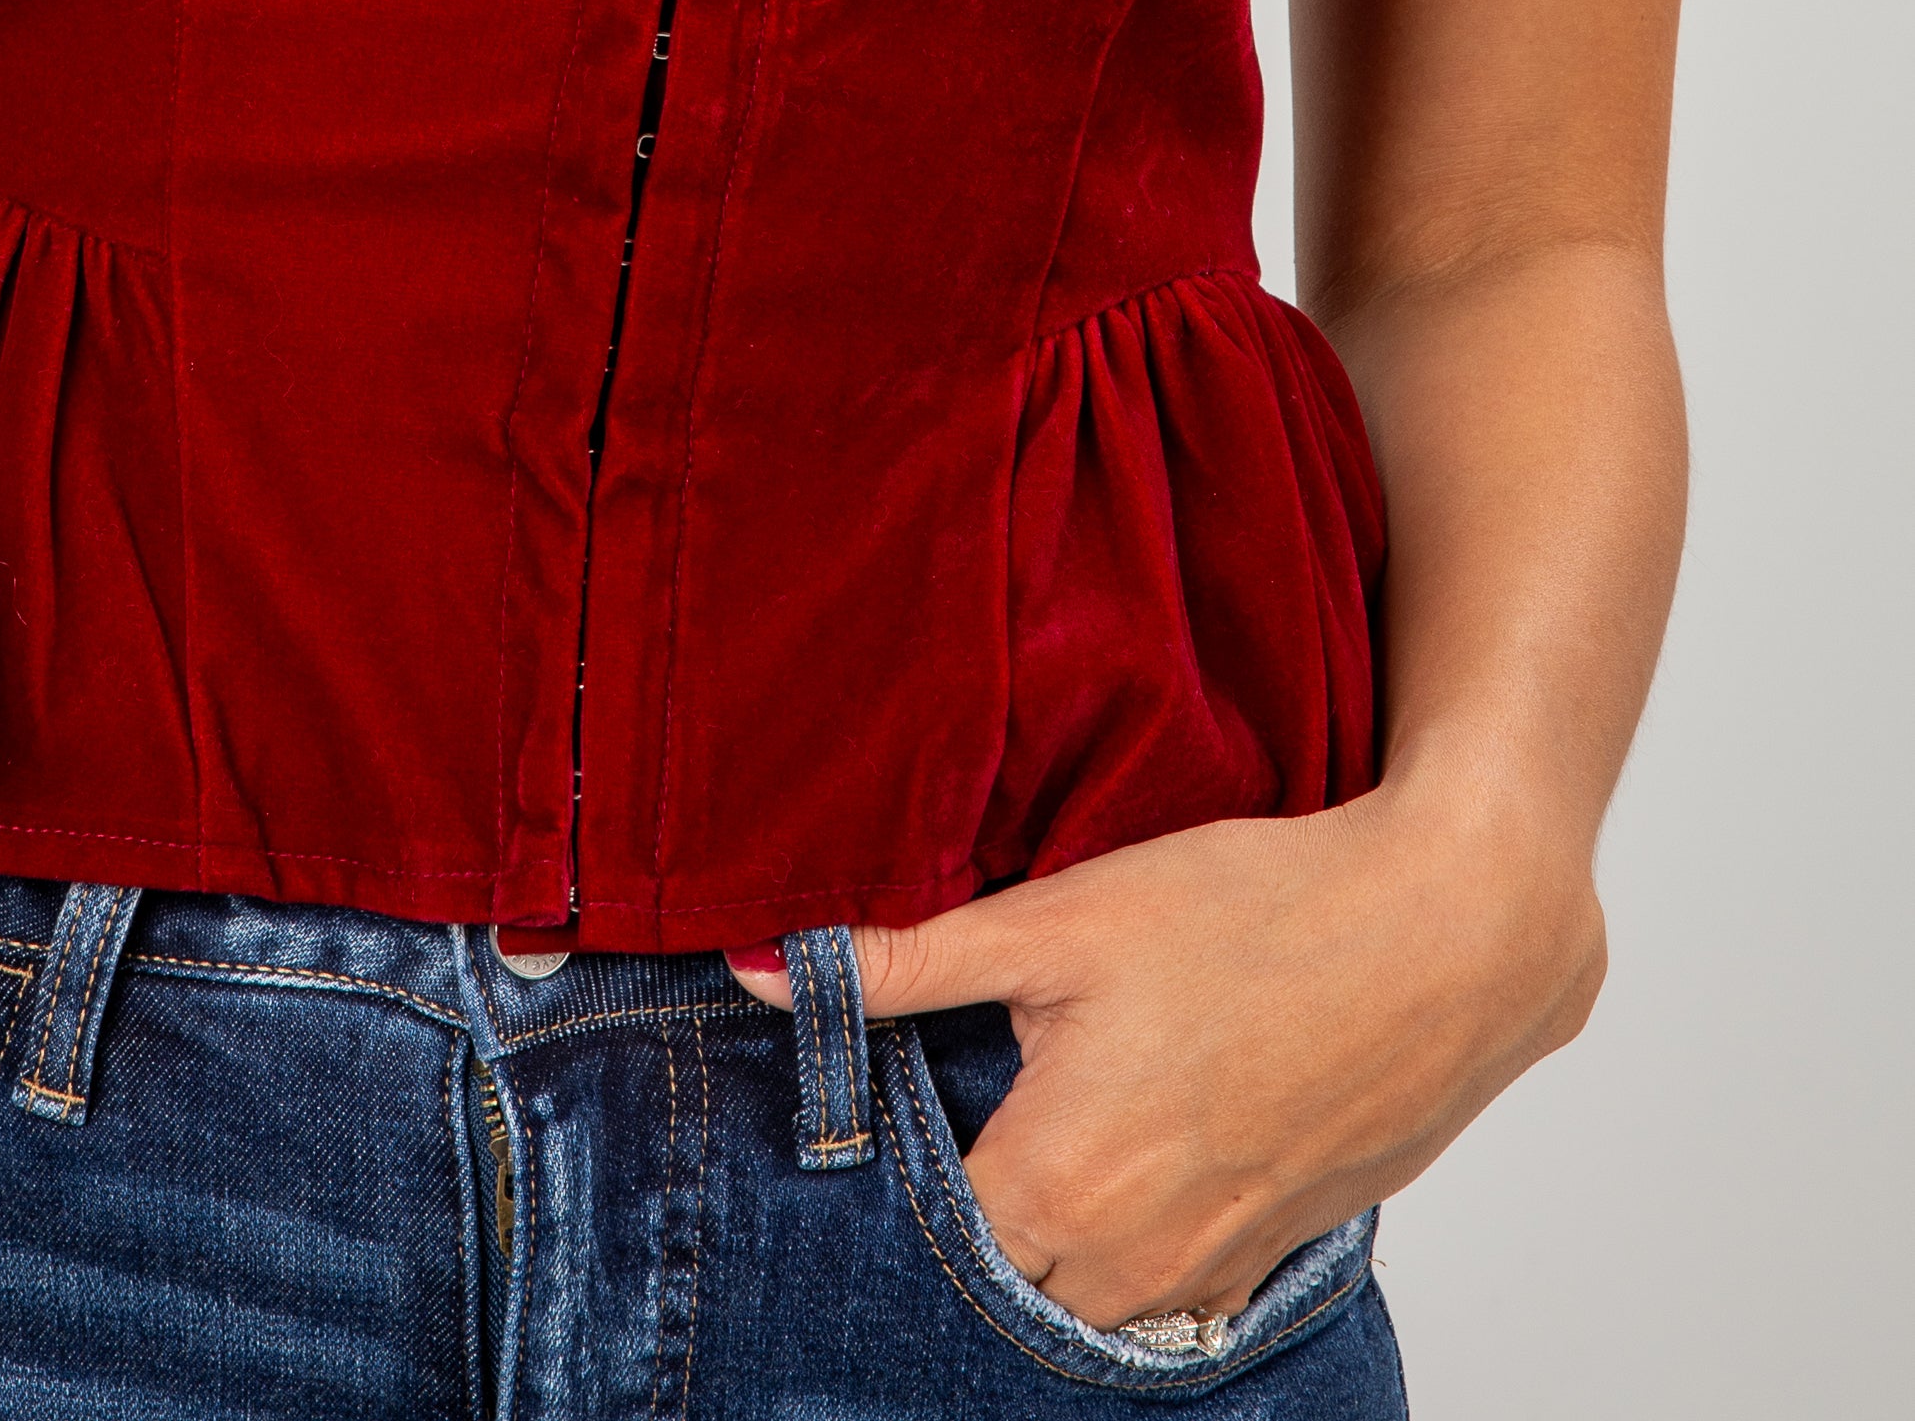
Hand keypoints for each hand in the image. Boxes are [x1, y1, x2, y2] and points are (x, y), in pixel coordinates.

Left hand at [728, 779, 1605, 1332]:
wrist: (1446, 935)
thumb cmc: (1253, 911)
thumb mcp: (1057, 917)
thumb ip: (902, 964)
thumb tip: (758, 971)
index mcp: (1055, 1184)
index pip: (917, 1227)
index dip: (890, 1163)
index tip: (882, 1097)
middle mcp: (1127, 1260)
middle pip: (996, 1272)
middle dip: (966, 1204)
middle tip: (963, 1098)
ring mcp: (1209, 1273)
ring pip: (1081, 1292)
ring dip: (1049, 1229)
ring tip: (1047, 1117)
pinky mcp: (1270, 1257)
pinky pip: (1167, 1291)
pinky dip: (1131, 1241)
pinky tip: (1137, 1146)